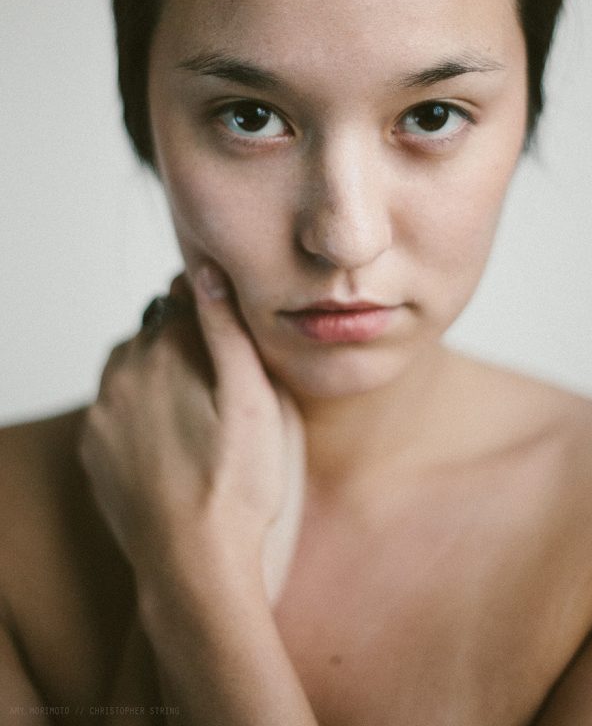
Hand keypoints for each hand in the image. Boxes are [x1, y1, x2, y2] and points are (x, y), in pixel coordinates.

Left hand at [79, 265, 305, 604]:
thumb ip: (227, 329)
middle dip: (186, 345)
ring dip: (160, 375)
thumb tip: (207, 271)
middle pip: (157, 332)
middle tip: (224, 386)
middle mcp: (121, 371)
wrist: (194, 563)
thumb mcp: (254, 399)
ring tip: (198, 415)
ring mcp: (102, 411)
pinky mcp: (93, 447)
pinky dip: (140, 412)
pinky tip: (172, 441)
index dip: (216, 314)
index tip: (236, 343)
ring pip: (133, 369)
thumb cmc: (238, 482)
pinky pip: (117, 408)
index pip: (187, 299)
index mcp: (163, 350)